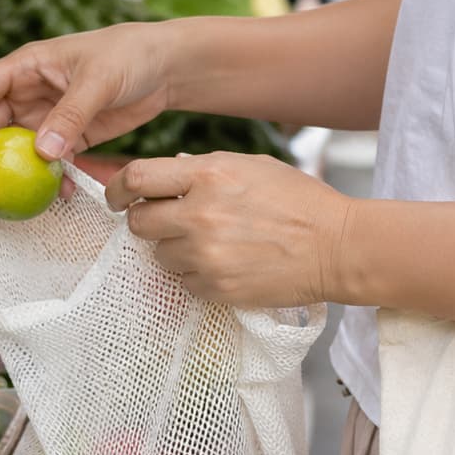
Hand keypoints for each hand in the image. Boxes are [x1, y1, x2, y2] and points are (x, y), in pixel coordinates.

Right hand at [0, 24, 175, 189]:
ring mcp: (46, 116)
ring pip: (12, 149)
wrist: (165, 67)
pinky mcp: (68, 136)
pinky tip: (52, 198)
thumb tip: (40, 153)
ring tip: (0, 205)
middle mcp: (27, 91)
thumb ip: (70, 115)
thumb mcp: (99, 81)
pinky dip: (44, 180)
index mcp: (24, 67)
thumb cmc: (130, 56)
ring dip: (4, 176)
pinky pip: (45, 162)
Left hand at [107, 152, 351, 307]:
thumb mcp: (251, 167)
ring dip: (174, 251)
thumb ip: (204, 170)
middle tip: (164, 223)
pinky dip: (197, 275)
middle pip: (138, 222)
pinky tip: (225, 264)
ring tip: (210, 244)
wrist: (337, 247)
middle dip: (146, 222)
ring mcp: (206, 255)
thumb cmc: (300, 202)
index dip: (118, 188)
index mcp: (208, 175)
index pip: (137, 178)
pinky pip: (184, 282)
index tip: (117, 197)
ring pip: (160, 256)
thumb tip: (168, 177)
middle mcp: (200, 215)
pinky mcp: (217, 287)